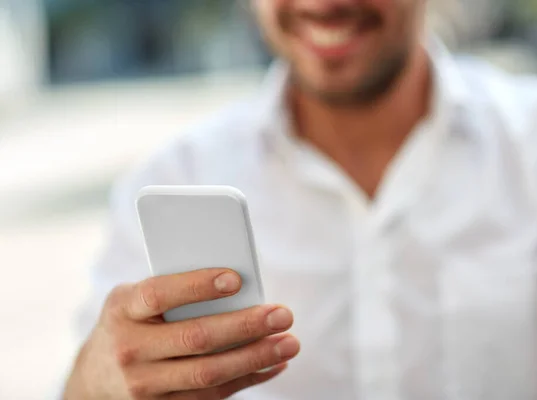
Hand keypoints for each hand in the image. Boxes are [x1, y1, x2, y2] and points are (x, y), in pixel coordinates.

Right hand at [64, 268, 298, 398]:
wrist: (94, 377)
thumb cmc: (130, 322)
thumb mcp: (136, 299)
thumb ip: (175, 290)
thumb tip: (238, 286)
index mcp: (123, 309)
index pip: (159, 294)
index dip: (197, 286)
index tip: (236, 279)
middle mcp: (130, 349)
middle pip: (195, 339)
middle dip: (244, 327)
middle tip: (282, 315)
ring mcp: (144, 386)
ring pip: (208, 375)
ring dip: (255, 359)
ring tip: (289, 343)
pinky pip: (213, 397)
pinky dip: (248, 379)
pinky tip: (274, 365)